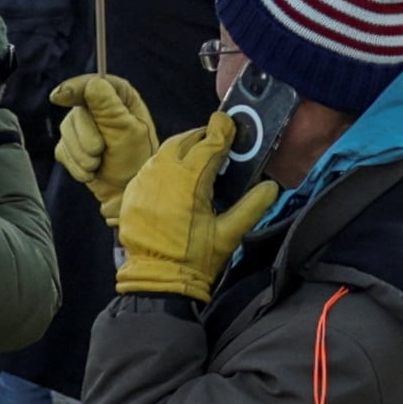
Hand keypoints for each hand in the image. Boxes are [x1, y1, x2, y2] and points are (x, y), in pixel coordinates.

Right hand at [52, 73, 158, 206]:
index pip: (93, 83)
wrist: (129, 192)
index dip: (74, 88)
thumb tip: (92, 83)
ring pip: (66, 134)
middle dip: (86, 137)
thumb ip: (108, 106)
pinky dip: (76, 166)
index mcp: (118, 96)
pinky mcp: (71, 147)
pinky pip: (63, 152)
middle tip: (100, 151)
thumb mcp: (128, 130)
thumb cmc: (137, 159)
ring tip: (99, 164)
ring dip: (81, 155)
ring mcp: (82, 127)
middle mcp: (98, 107)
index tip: (58, 97)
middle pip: (76, 113)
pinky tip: (91, 172)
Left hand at [113, 112, 278, 302]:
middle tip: (216, 140)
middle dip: (200, 136)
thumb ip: (252, 206)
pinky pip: (149, 168)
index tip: (228, 122)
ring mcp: (143, 183)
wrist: (157, 281)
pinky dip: (163, 165)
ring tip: (196, 157)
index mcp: (189, 183)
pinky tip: (174, 176)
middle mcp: (162, 175)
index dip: (221, 131)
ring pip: (163, 152)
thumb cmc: (196, 259)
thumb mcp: (230, 234)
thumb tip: (272, 185)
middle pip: (182, 141)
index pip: (208, 145)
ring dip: (181, 149)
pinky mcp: (131, 193)